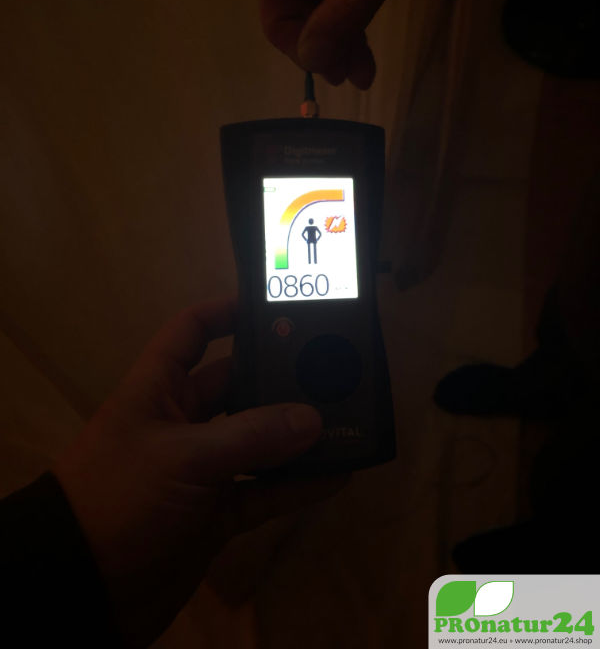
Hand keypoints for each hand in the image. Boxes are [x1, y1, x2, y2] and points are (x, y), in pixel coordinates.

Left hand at [53, 298, 341, 647]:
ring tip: (342, 423)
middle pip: (237, 386)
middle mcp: (182, 421)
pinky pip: (263, 492)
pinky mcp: (215, 512)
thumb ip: (251, 436)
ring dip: (294, 436)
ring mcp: (200, 468)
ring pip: (256, 442)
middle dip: (278, 379)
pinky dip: (295, 486)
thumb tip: (314, 419)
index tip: (276, 307)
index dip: (227, 312)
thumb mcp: (182, 457)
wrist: (83, 587)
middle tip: (331, 370)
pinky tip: (334, 476)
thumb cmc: (121, 496)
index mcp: (158, 389)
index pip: (192, 332)